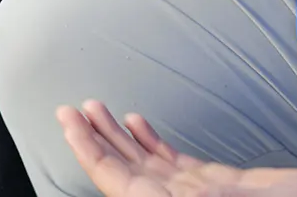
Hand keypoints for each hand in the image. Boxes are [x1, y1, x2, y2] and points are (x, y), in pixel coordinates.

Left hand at [58, 101, 296, 196]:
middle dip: (95, 140)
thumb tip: (136, 192)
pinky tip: (137, 122)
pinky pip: (178, 165)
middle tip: (68, 107)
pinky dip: (153, 142)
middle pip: (126, 174)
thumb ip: (196, 193)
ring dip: (118, 136)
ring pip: (149, 166)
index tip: (68, 123)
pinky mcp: (228, 185)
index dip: (91, 154)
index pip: (120, 185)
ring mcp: (206, 196)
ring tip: (93, 107)